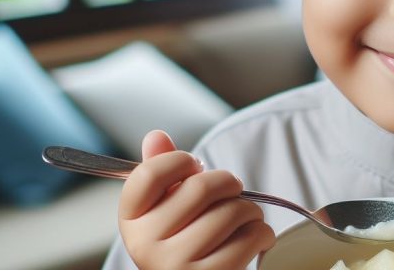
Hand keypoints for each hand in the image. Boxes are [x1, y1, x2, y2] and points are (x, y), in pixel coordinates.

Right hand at [118, 131, 275, 269]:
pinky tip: (255, 237)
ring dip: (251, 209)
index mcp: (131, 220)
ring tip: (246, 217)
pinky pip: (250, 238)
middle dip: (229, 183)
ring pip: (232, 212)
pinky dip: (262, 233)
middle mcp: (146, 244)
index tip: (195, 167)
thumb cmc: (183, 237)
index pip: (150, 173)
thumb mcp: (165, 205)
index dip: (180, 161)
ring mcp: (176, 265)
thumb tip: (156, 136)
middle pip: (201, 188)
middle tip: (232, 192)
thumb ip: (160, 171)